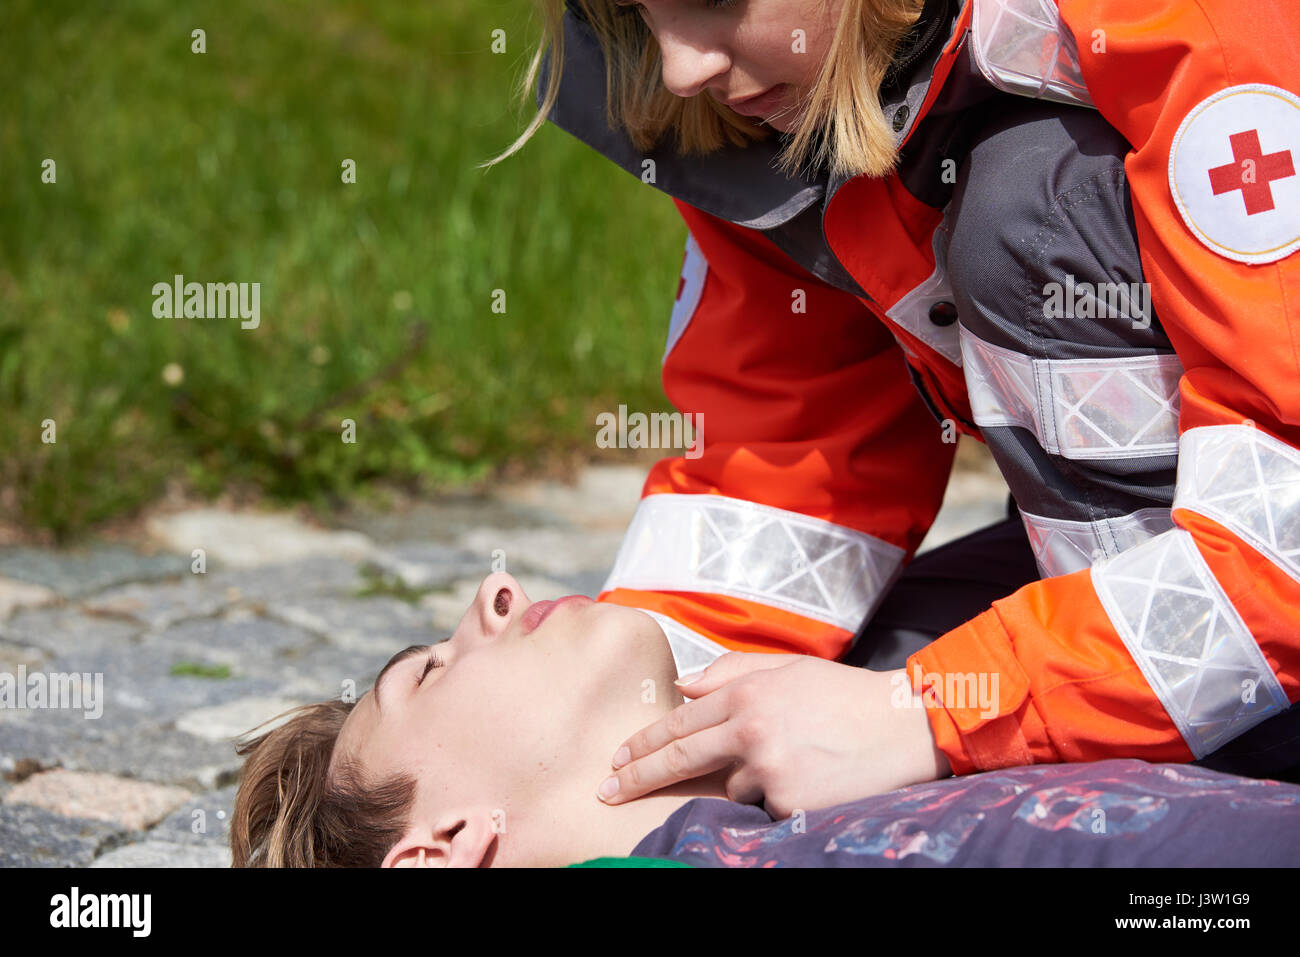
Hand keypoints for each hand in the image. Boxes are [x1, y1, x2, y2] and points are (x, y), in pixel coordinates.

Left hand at [596, 652, 950, 818]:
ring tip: (796, 760)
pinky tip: (810, 777)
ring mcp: (769, 769)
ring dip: (748, 781)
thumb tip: (684, 689)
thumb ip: (731, 674)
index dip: (644, 743)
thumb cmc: (844, 696)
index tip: (616, 758)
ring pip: (731, 788)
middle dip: (637, 776)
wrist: (904, 724)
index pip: (678, 723)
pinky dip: (777, 799)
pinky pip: (765, 808)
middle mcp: (750, 729)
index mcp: (746, 693)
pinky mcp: (789, 801)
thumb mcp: (788, 670)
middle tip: (606, 791)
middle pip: (679, 760)